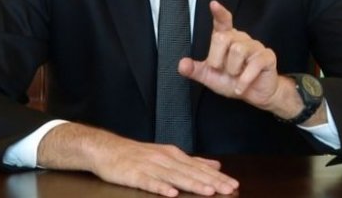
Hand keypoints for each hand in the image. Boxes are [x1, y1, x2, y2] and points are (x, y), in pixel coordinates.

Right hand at [38, 122, 238, 196]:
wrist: (107, 149)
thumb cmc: (138, 154)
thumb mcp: (168, 155)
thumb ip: (192, 161)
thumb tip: (216, 165)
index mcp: (174, 155)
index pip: (200, 167)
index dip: (217, 177)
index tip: (234, 184)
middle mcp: (164, 159)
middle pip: (192, 173)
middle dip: (212, 182)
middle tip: (229, 190)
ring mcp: (150, 166)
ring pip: (175, 177)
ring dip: (192, 184)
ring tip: (208, 192)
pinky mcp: (135, 175)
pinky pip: (149, 183)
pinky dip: (161, 188)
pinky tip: (171, 193)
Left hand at [178, 1, 288, 113]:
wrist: (254, 94)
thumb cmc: (232, 81)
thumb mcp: (210, 77)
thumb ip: (195, 70)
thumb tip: (182, 64)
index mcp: (227, 39)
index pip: (222, 22)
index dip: (219, 13)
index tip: (213, 4)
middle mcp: (241, 38)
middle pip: (223, 38)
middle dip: (217, 59)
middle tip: (223, 71)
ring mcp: (255, 46)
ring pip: (238, 50)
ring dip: (232, 70)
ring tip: (235, 76)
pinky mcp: (267, 57)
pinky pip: (254, 64)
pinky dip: (244, 80)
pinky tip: (240, 87)